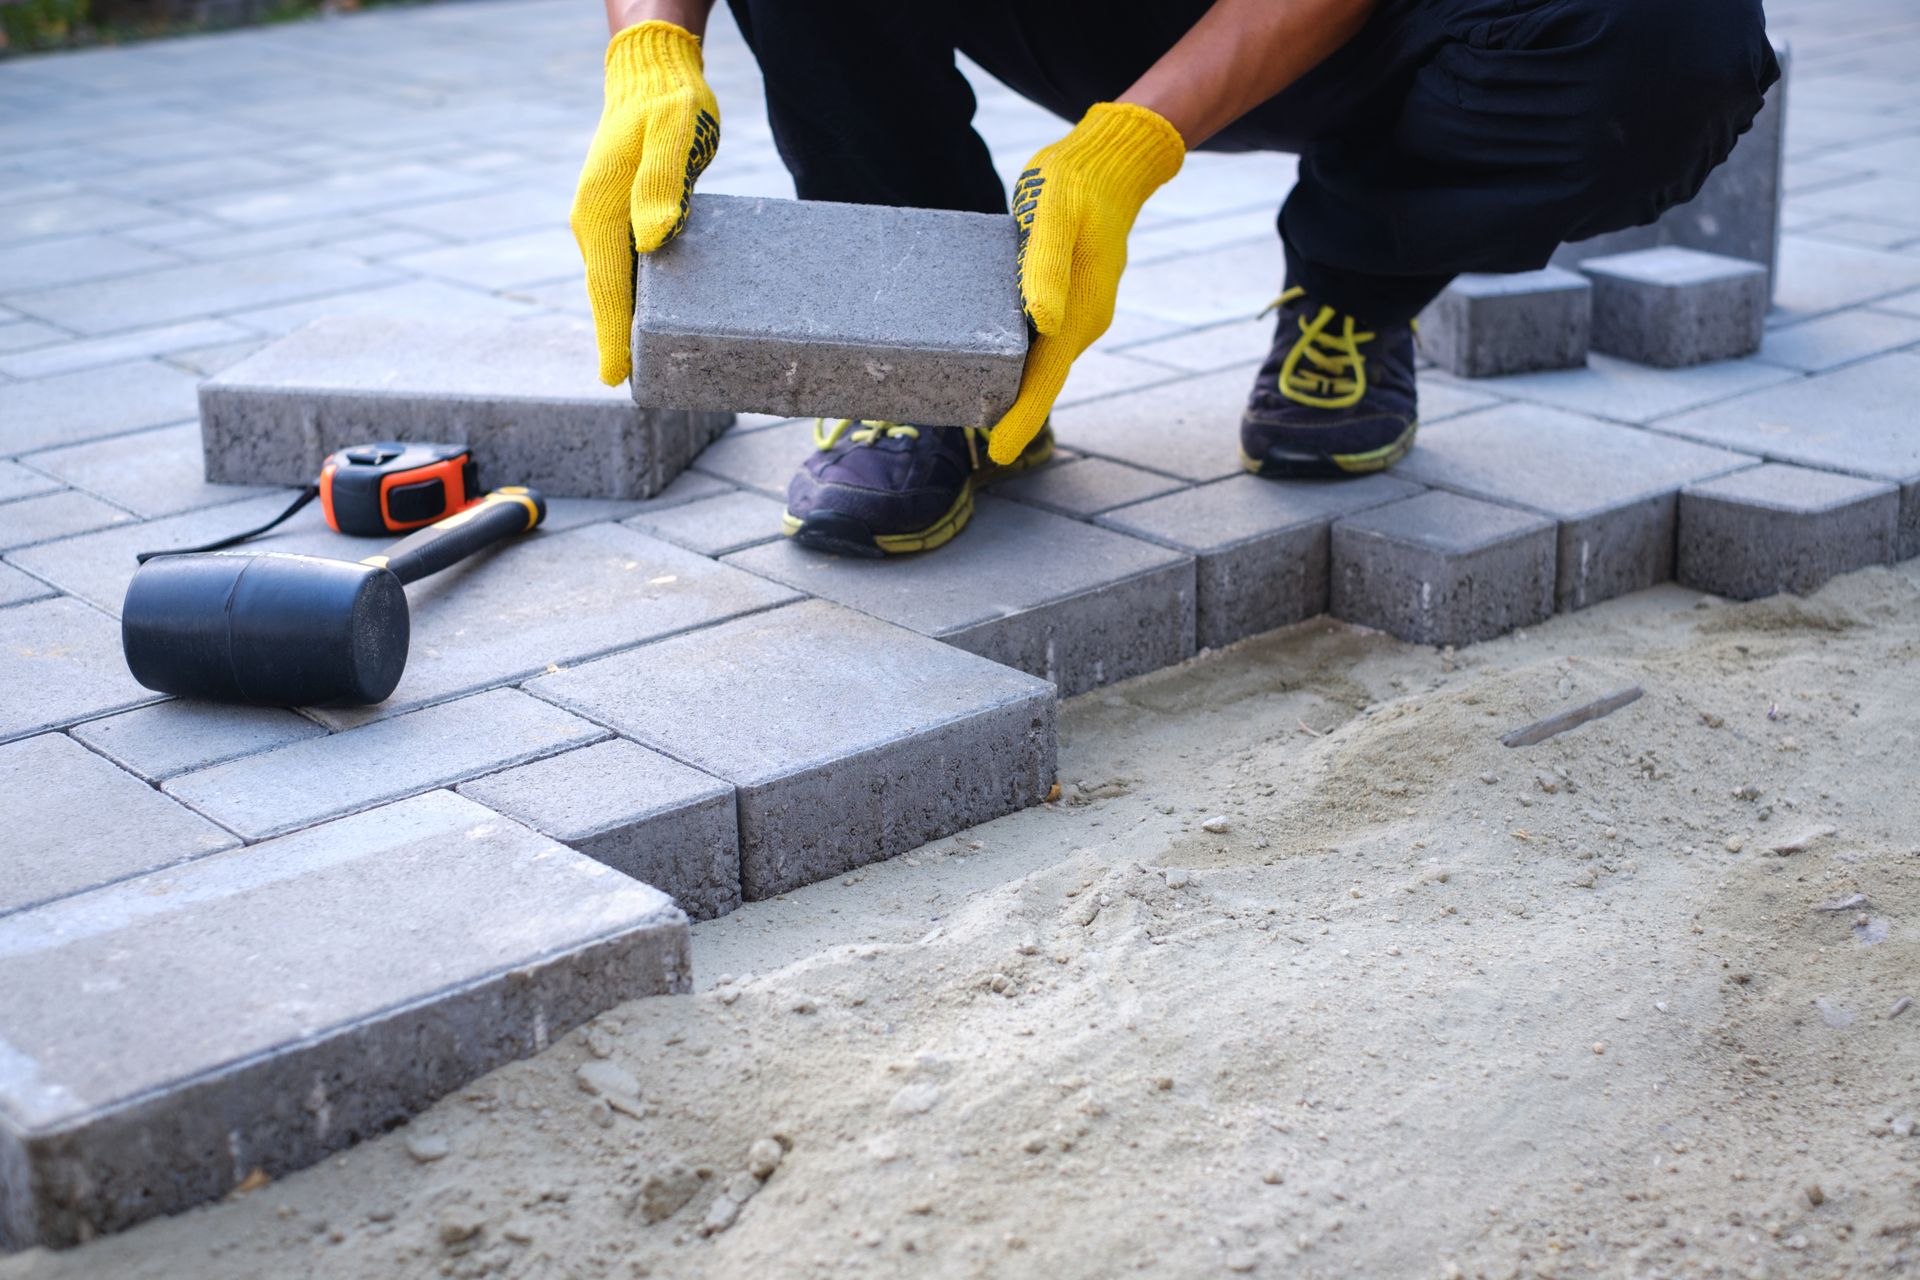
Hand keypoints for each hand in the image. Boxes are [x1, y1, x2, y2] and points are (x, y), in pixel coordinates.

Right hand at [570, 20, 719, 384]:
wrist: (653, 75)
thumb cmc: (669, 103)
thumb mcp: (673, 136)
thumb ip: (662, 185)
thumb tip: (654, 239)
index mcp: (601, 210)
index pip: (607, 287)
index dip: (612, 336)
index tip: (616, 379)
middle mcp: (594, 221)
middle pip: (607, 294)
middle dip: (618, 340)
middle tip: (633, 386)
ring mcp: (606, 220)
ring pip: (616, 283)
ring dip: (627, 322)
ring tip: (645, 365)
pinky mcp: (623, 216)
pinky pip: (629, 266)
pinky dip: (638, 296)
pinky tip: (658, 318)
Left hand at [987, 102, 1184, 464]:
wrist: (1107, 164)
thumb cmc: (1075, 186)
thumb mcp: (1053, 217)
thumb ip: (1047, 269)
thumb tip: (1045, 324)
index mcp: (1080, 313)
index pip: (1047, 379)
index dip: (1022, 418)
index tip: (997, 451)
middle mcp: (1080, 322)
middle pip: (1041, 378)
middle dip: (1011, 408)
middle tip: (968, 430)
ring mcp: (1076, 312)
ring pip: (1040, 359)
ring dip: (1011, 383)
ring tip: (969, 403)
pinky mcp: (1065, 297)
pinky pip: (1038, 337)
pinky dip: (1015, 353)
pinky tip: (986, 354)